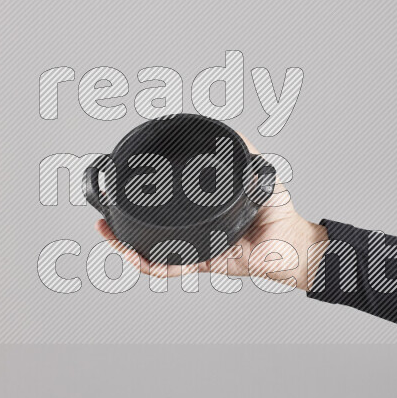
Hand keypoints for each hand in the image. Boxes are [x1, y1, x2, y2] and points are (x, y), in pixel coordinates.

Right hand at [94, 133, 327, 290]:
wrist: (294, 243)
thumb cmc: (280, 214)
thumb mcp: (259, 175)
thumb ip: (245, 153)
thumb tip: (232, 129)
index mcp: (202, 212)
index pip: (165, 209)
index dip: (141, 203)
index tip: (122, 189)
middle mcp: (195, 231)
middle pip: (149, 233)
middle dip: (121, 228)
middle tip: (102, 216)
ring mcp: (197, 248)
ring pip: (152, 253)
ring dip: (126, 245)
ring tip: (110, 233)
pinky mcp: (204, 263)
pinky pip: (173, 268)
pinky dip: (153, 265)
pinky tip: (138, 255)